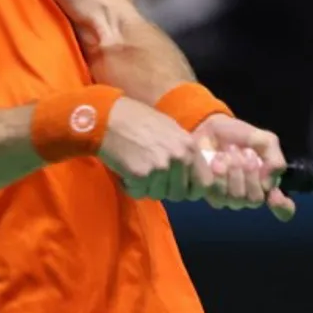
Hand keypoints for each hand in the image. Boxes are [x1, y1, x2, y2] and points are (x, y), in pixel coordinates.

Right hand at [96, 97, 219, 202]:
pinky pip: (138, 193)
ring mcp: (160, 167)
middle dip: (164, 189)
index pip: (204, 183)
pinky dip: (130, 185)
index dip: (190, 189)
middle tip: (150, 175)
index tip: (177, 186)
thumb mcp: (170, 130)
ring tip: (136, 167)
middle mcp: (179, 158)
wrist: (109, 117)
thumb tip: (189, 176)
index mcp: (189, 146)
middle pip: (178, 194)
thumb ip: (183, 152)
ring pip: (157, 195)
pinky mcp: (141, 175)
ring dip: (146, 187)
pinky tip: (125, 169)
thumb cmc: (137, 120)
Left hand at [191, 114, 295, 221]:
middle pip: (256, 199)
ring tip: (229, 152)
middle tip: (246, 152)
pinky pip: (217, 194)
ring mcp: (230, 197)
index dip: (282, 207)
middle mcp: (250, 195)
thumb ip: (275, 159)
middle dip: (251, 173)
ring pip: (237, 197)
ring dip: (234, 171)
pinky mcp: (210, 194)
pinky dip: (218, 174)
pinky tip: (216, 159)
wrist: (211, 128)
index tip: (276, 196)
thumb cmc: (240, 136)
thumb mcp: (265, 140)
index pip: (283, 209)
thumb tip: (269, 183)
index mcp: (268, 184)